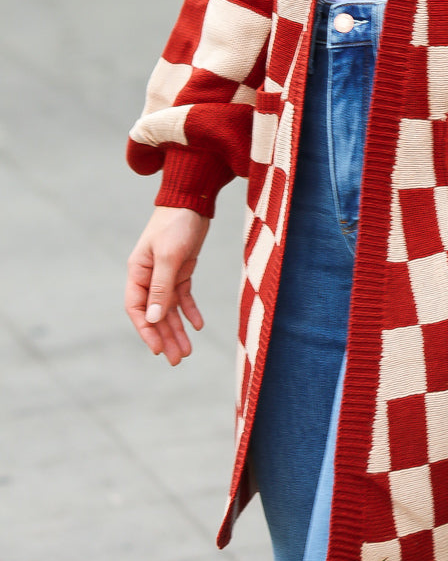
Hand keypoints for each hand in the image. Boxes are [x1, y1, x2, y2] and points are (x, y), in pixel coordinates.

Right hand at [125, 206, 208, 364]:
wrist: (193, 200)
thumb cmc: (176, 223)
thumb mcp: (168, 256)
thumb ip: (161, 287)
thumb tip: (154, 319)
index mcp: (137, 271)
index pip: (136, 308)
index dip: (146, 330)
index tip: (157, 349)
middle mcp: (148, 276)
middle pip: (155, 313)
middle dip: (164, 337)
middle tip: (176, 360)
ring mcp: (165, 274)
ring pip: (170, 309)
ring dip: (177, 329)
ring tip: (186, 352)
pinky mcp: (182, 270)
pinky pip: (183, 296)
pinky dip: (190, 311)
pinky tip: (198, 326)